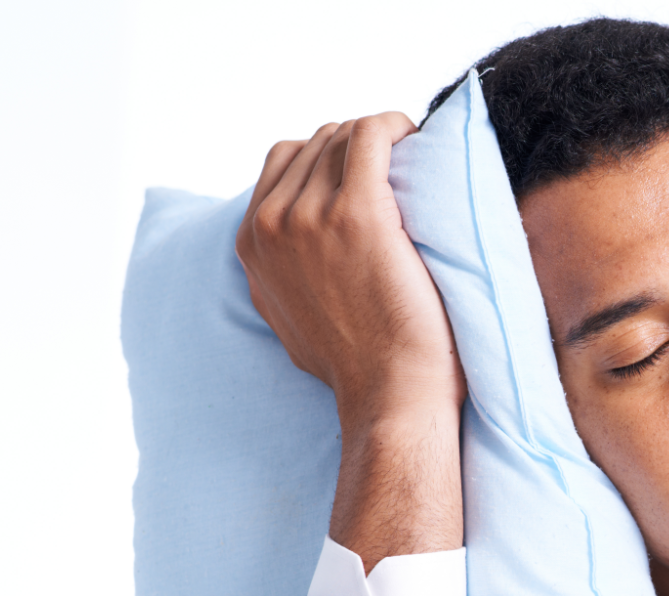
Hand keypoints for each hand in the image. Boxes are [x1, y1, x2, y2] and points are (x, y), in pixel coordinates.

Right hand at [237, 114, 465, 564]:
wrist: (390, 395)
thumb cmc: (360, 367)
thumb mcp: (291, 317)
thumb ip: (283, 273)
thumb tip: (296, 249)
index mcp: (251, 244)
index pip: (284, 161)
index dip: (330, 159)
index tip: (369, 170)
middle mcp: (271, 224)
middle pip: (316, 144)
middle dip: (358, 148)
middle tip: (400, 164)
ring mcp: (309, 215)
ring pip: (344, 137)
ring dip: (380, 139)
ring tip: (414, 157)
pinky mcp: (357, 212)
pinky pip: (372, 136)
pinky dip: (395, 127)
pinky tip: (417, 138)